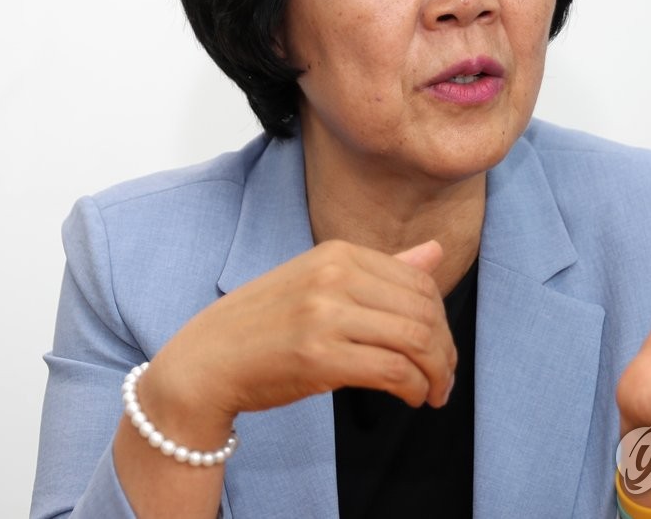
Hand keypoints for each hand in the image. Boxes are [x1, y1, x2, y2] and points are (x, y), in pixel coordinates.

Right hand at [141, 239, 457, 439]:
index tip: (441, 348)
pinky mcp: (319, 357)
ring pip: (415, 340)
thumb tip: (435, 251)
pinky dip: (414, 388)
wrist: (205, 361)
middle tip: (444, 377)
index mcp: (338, 253)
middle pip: (422, 311)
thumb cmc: (265, 324)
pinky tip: (413, 398)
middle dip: (444, 350)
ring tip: (434, 392)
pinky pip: (392, 370)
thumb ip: (382, 269)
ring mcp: (325, 314)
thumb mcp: (322, 283)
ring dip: (436, 372)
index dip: (441, 319)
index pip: (419, 282)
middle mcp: (335, 276)